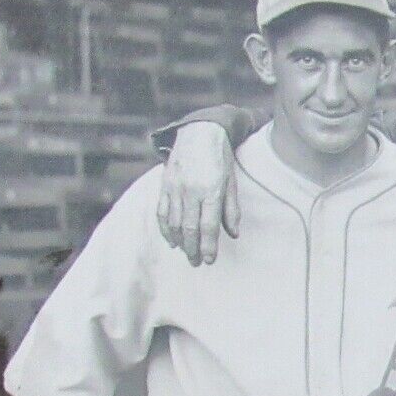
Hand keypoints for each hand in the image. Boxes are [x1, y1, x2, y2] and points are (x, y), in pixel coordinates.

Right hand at [155, 122, 239, 265]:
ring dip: (179, 242)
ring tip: (186, 254)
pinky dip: (165, 228)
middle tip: (196, 263)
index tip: (209, 260)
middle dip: (193, 249)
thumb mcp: (232, 182)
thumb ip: (232, 209)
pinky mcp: (164, 184)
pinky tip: (172, 240)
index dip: (208, 246)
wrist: (199, 132)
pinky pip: (162, 212)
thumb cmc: (220, 159)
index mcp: (211, 190)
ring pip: (174, 222)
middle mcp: (191, 190)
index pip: (208, 226)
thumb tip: (233, 234)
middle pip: (190, 228)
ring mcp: (175, 187)